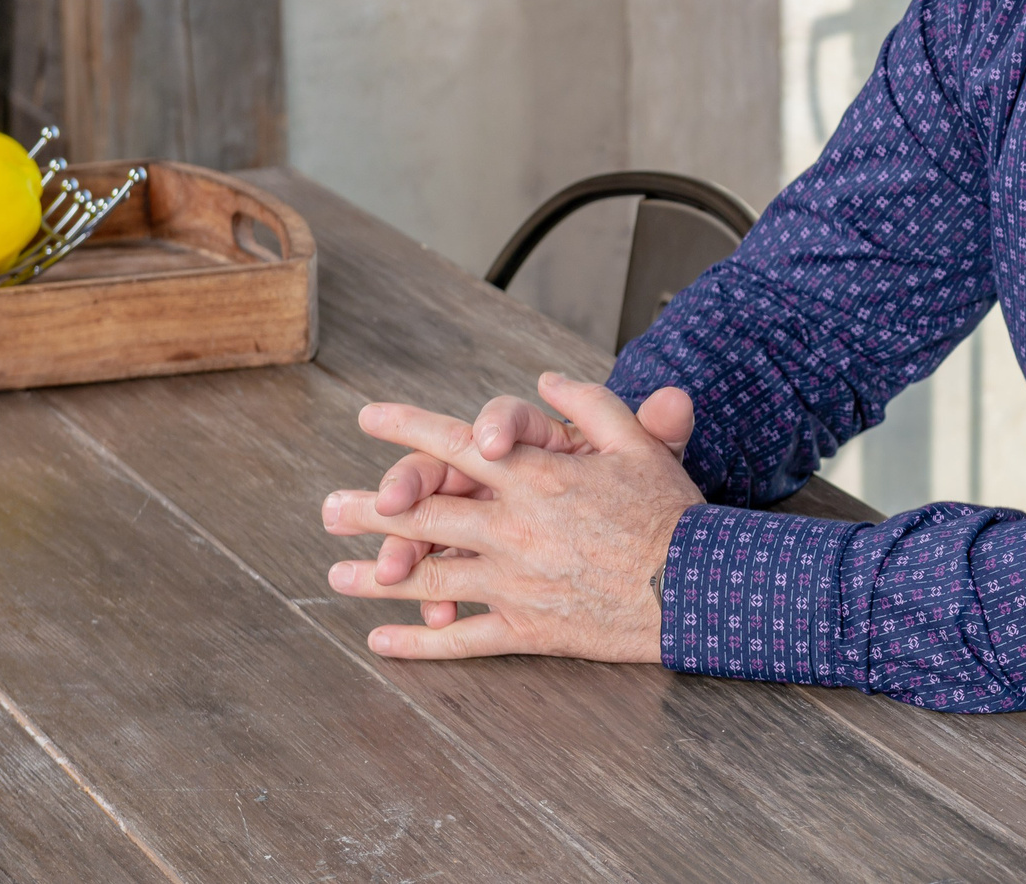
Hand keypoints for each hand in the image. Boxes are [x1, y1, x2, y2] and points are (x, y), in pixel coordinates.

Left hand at [321, 372, 704, 660]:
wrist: (696, 587)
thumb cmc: (670, 511)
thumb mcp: (637, 442)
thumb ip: (589, 405)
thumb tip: (546, 380)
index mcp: (536, 477)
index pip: (457, 444)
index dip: (408, 428)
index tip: (368, 417)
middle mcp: (514, 527)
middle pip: (424, 513)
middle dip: (369, 510)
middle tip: (329, 508)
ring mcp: (514, 582)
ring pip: (428, 577)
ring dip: (377, 576)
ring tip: (335, 575)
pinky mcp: (526, 629)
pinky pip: (461, 640)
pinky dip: (417, 644)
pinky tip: (381, 643)